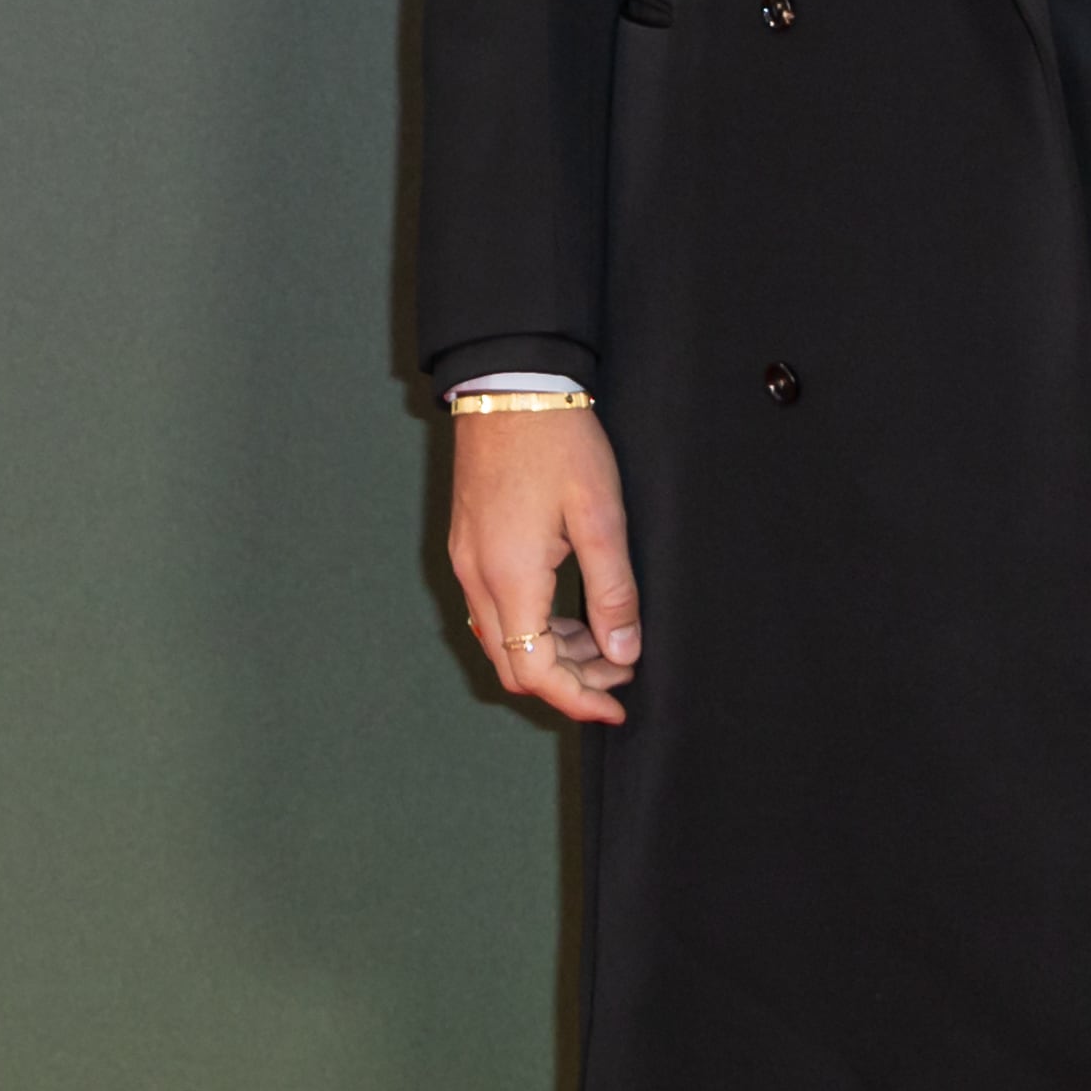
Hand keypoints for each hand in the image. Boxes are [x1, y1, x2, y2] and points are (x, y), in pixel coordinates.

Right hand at [447, 406, 642, 726]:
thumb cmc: (558, 442)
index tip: (617, 706)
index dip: (578, 700)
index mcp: (510, 577)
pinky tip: (570, 612)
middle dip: (568, 681)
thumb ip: (613, 591)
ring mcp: (466, 562)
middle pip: (514, 665)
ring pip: (504, 640)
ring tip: (605, 641)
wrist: (509, 384)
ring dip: (552, 653)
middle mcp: (478, 578)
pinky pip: (495, 610)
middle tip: (620, 672)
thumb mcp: (601, 516)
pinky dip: (533, 626)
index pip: (536, 672)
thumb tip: (624, 652)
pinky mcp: (468, 545)